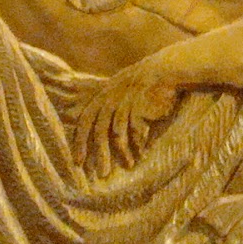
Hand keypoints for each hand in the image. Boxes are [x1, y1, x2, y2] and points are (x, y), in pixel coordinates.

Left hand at [71, 57, 180, 177]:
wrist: (164, 70)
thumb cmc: (141, 83)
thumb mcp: (118, 87)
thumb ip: (104, 101)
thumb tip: (86, 118)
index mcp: (102, 96)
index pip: (85, 121)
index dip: (80, 142)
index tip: (78, 162)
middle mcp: (110, 99)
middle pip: (99, 132)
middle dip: (99, 155)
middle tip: (102, 174)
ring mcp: (125, 102)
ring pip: (118, 135)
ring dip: (124, 153)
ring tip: (129, 166)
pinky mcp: (140, 105)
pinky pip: (136, 131)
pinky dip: (139, 144)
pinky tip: (143, 154)